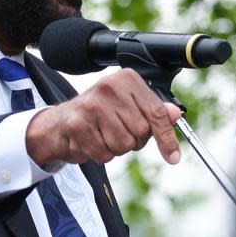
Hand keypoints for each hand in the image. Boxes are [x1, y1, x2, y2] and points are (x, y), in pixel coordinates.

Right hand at [25, 68, 182, 166]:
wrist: (60, 123)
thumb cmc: (99, 115)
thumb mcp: (129, 107)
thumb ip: (153, 112)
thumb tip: (175, 114)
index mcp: (126, 80)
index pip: (156, 112)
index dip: (166, 137)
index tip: (173, 156)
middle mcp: (109, 87)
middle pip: (141, 131)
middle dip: (133, 140)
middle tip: (117, 132)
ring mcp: (92, 105)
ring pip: (124, 144)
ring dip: (116, 149)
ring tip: (103, 136)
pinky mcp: (78, 124)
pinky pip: (105, 154)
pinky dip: (100, 155)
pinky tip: (91, 141)